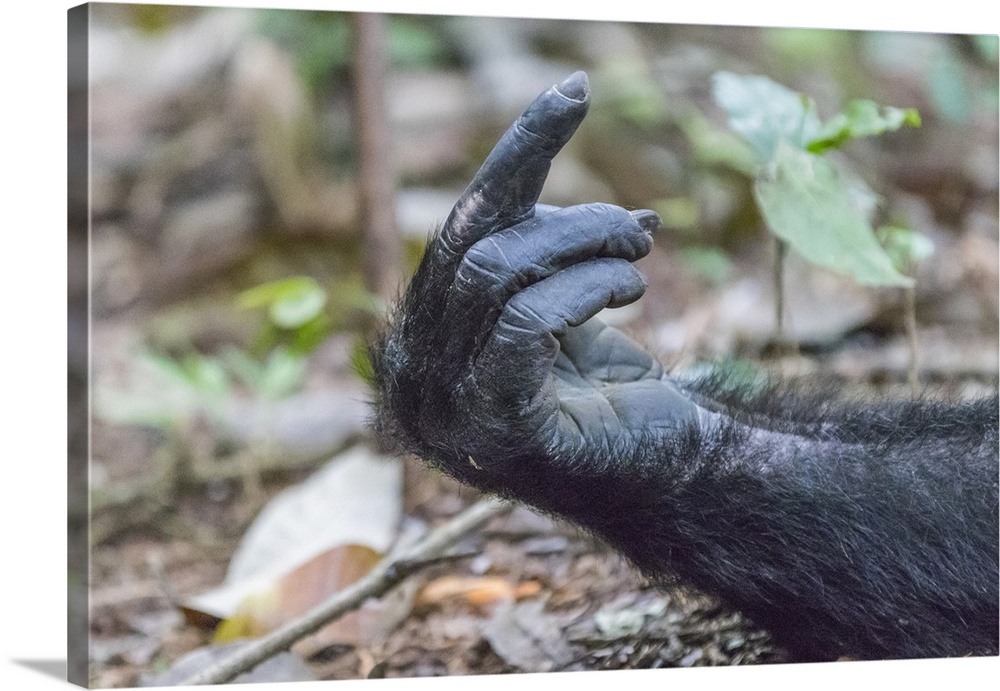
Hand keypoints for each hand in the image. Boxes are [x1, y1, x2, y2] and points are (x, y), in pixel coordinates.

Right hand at [373, 72, 697, 488]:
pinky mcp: (494, 428)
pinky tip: (631, 288)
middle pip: (471, 243)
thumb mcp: (563, 303)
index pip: (459, 230)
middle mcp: (416, 379)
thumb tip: (556, 138)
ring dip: (584, 245)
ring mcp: (446, 411)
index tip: (574, 93)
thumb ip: (537, 243)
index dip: (515, 157)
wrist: (670, 482)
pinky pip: (525, 321)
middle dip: (565, 216)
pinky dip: (586, 288)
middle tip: (637, 225)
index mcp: (423, 345)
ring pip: (497, 272)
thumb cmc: (612, 395)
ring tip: (639, 253)